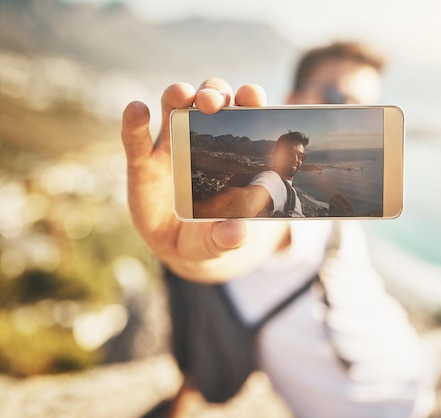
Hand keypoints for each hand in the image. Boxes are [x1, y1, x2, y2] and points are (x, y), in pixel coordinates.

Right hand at [121, 79, 288, 281]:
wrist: (178, 246)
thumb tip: (236, 233)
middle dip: (211, 93)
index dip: (248, 99)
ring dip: (177, 95)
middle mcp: (201, 139)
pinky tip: (136, 110)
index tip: (252, 96)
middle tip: (212, 103)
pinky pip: (136, 138)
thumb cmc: (209, 233)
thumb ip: (228, 237)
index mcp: (232, 151)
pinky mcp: (142, 162)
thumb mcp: (219, 240)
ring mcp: (170, 147)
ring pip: (173, 107)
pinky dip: (134, 122)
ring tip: (181, 95)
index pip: (243, 115)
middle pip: (208, 101)